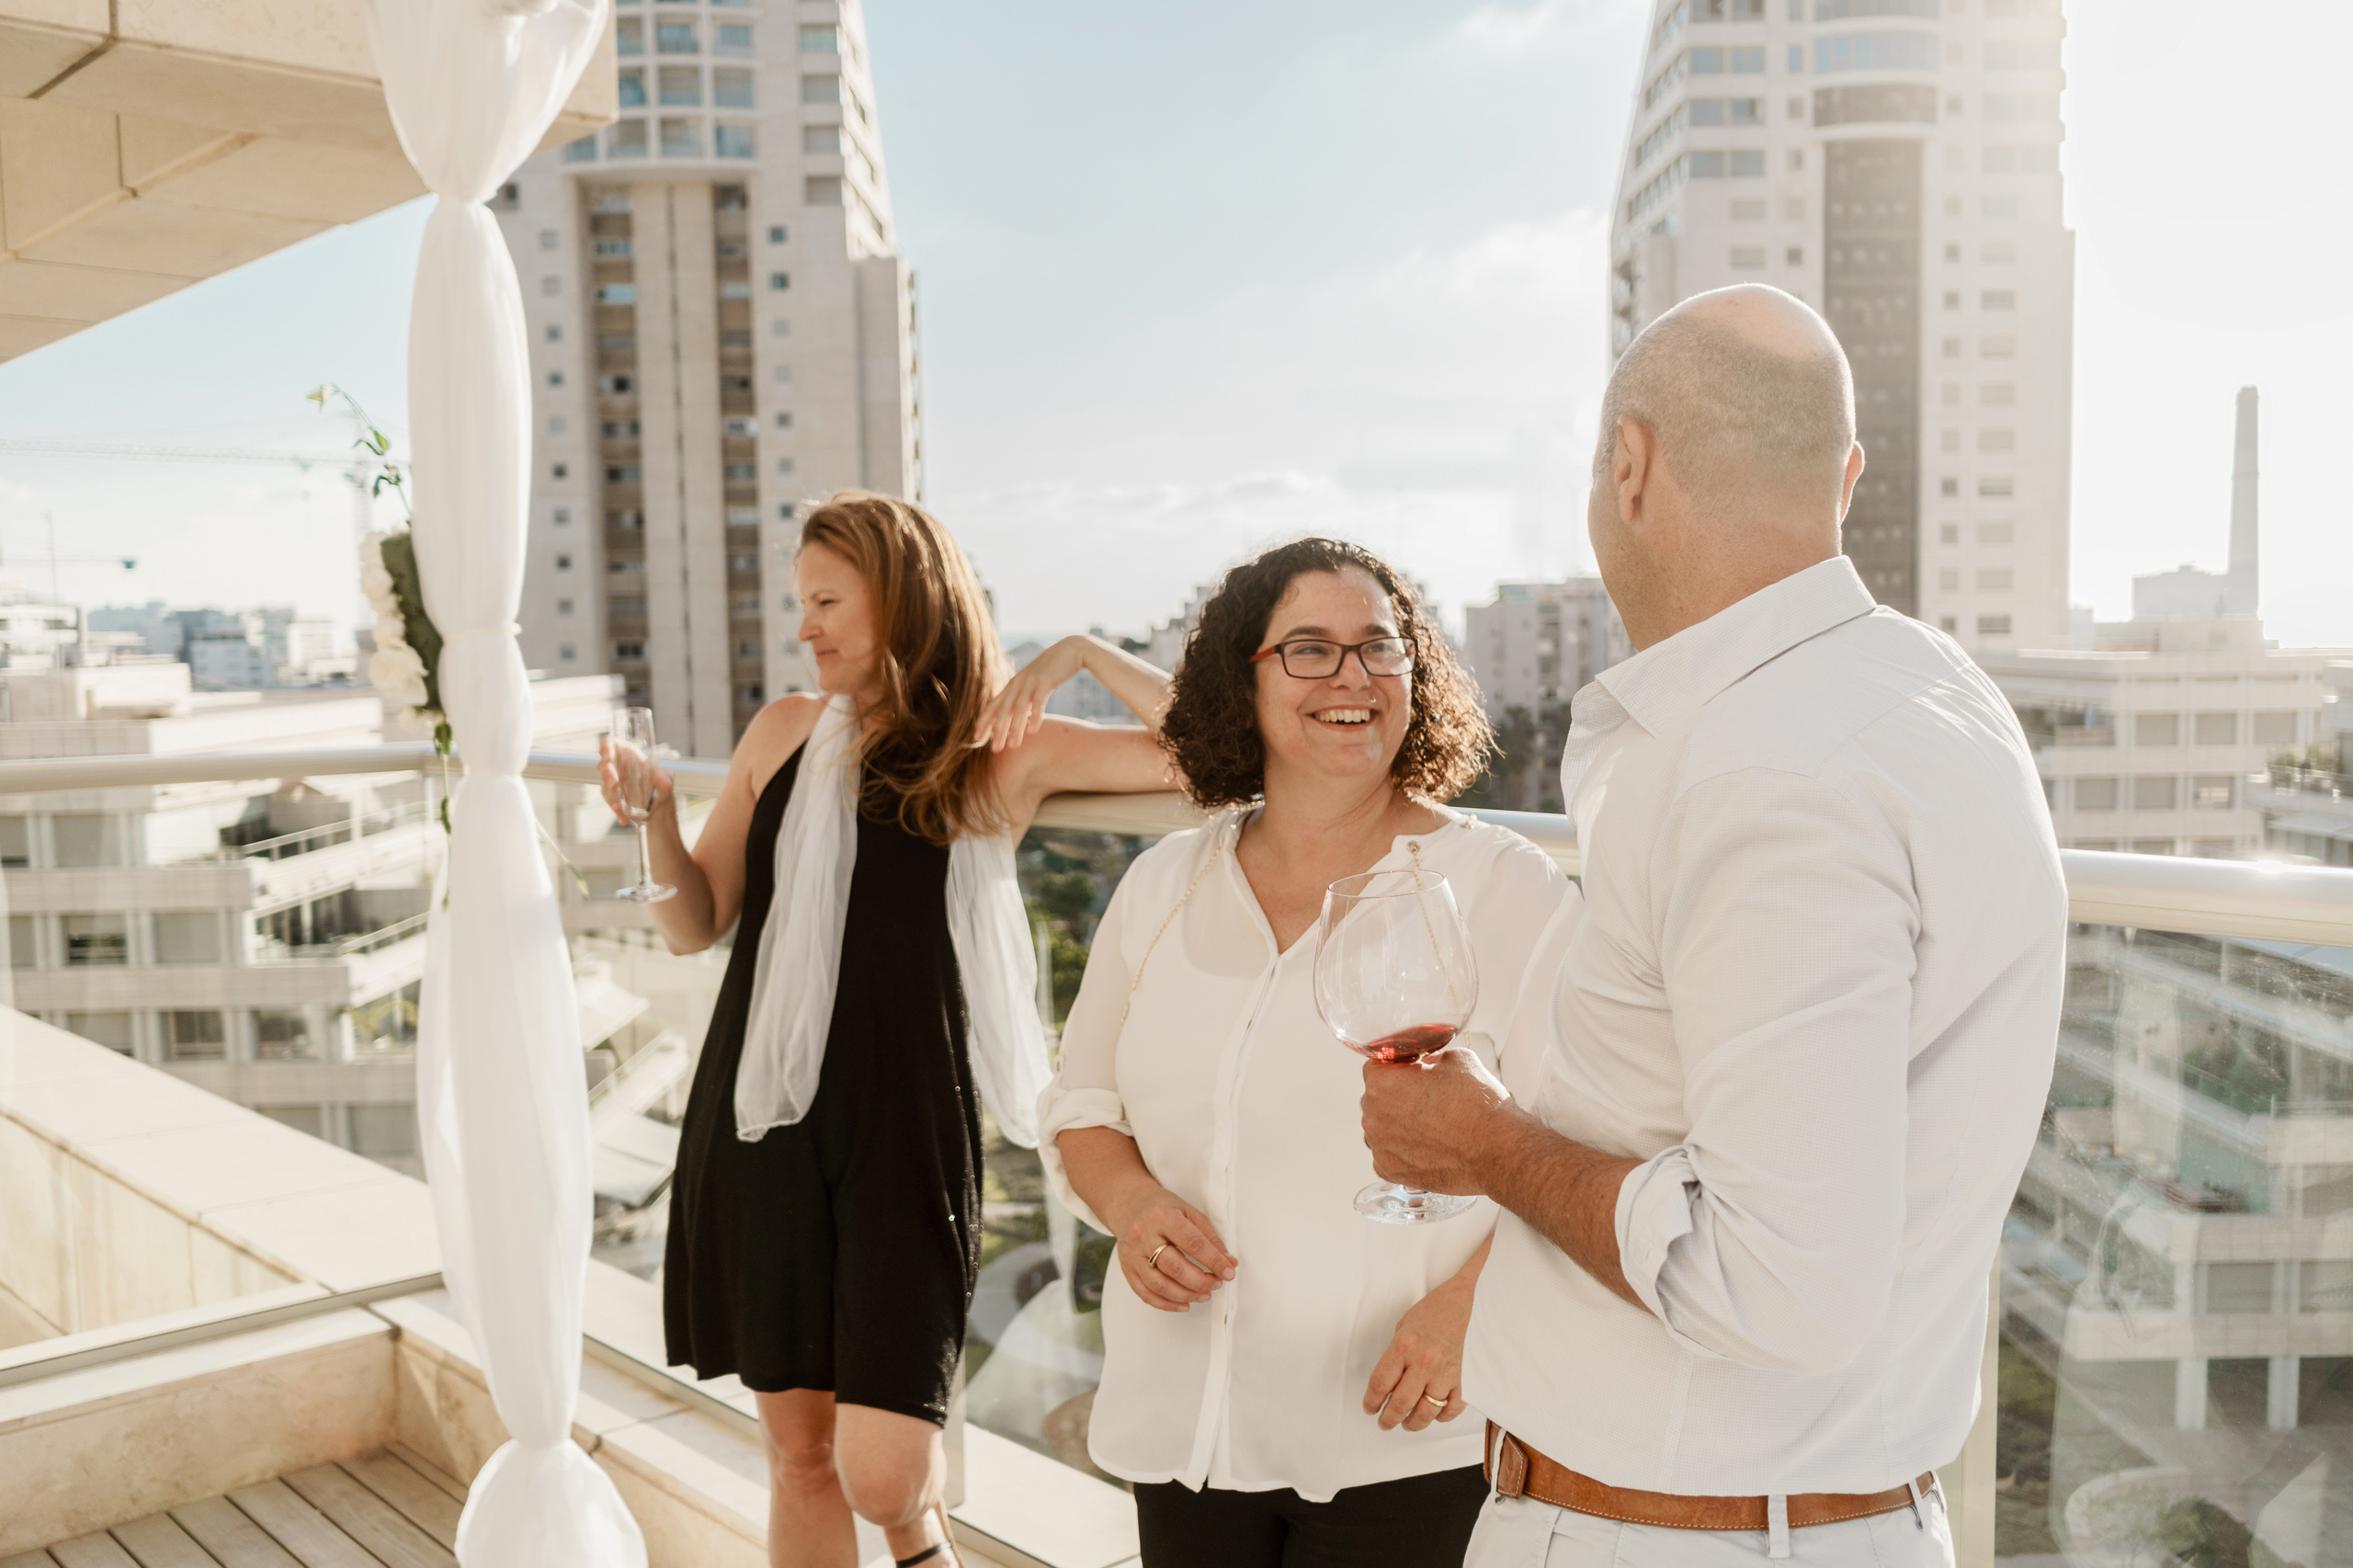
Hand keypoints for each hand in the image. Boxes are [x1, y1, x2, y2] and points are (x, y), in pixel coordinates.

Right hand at [598, 735, 672, 827]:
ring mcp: (612, 782)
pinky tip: (623, 820)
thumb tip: (665, 783)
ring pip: (605, 788)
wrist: (660, 799)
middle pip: (604, 767)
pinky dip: (618, 812)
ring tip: (618, 808)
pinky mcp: (613, 797)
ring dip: (611, 798)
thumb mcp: (666, 776)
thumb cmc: (661, 779)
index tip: (608, 757)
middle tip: (614, 785)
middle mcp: (616, 766)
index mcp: (626, 753)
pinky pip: (612, 803)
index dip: (605, 748)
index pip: (608, 744)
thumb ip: (665, 778)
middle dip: (608, 776)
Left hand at [973, 636, 1090, 752]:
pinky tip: (1032, 731)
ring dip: (1015, 728)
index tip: (976, 737)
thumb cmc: (1052, 669)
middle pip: (1003, 710)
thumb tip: (1019, 715)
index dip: (984, 720)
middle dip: (998, 731)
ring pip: (1019, 709)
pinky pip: (1038, 702)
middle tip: (994, 750)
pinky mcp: (1046, 681)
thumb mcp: (1034, 682)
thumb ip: (1024, 696)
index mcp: (1013, 684)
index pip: (994, 705)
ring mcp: (1031, 682)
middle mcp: (1018, 683)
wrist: (1071, 649)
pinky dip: (1034, 717)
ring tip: (1012, 746)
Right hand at [1106, 1183, 1235, 1312]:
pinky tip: (1184, 1304)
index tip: (1229, 1272)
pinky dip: (1166, 1304)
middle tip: (1216, 1284)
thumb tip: (1228, 1262)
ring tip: (1204, 1295)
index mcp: (1163, 1216)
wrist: (1130, 1205)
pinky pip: (1145, 1293)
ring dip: (1186, 1295)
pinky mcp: (1126, 1268)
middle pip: (1174, 1267)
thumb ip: (1209, 1237)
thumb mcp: (1189, 1212)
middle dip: (1200, 1281)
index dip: (1214, 1261)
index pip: (1192, 1243)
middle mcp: (1144, 1235)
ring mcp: (1132, 1254)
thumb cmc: (1163, 1209)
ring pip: (1159, 1285)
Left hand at [1361, 1045, 1512, 1194]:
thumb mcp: (1457, 1059)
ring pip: (1382, 1127)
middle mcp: (1373, 1116)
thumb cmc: (1480, 1107)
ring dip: (1398, 1124)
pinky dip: (1403, 1150)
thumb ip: (1431, 1059)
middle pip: (1376, 1098)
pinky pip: (1388, 1154)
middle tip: (1429, 1099)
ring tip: (1432, 1125)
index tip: (1413, 1072)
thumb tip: (1427, 1066)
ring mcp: (1380, 1147)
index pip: (1376, 1065)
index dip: (1398, 1066)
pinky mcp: (1392, 1171)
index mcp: (1382, 1083)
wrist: (1499, 1150)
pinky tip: (1428, 1145)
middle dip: (1397, 1095)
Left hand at [1363, 1276, 1473, 1430]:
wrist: (1474, 1299)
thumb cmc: (1439, 1308)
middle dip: (1388, 1419)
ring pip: (1426, 1412)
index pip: (1380, 1383)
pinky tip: (1434, 1415)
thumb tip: (1389, 1381)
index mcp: (1405, 1345)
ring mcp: (1447, 1373)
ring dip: (1413, 1423)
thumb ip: (1397, 1354)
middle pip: (1401, 1404)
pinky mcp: (1466, 1379)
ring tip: (1407, 1423)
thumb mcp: (1406, 1324)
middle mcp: (1425, 1362)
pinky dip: (1442, 1417)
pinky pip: (1452, 1409)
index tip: (1369, 1408)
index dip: (1371, 1402)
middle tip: (1384, 1423)